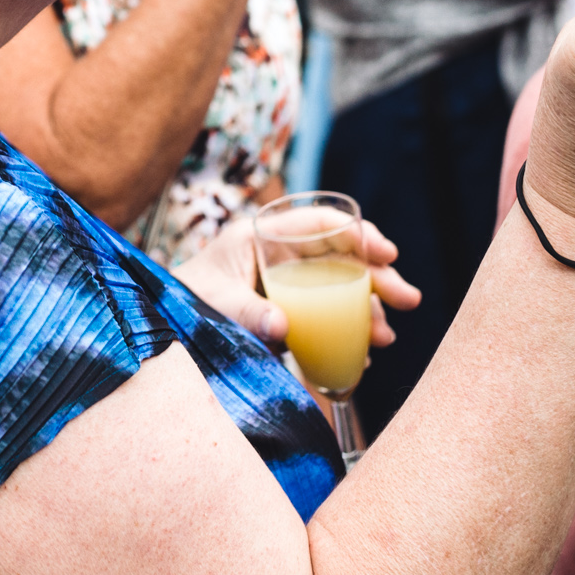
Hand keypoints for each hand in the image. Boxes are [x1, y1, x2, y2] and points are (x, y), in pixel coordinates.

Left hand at [172, 214, 419, 347]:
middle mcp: (283, 254)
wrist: (166, 319)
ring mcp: (290, 282)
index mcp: (263, 235)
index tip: (387, 253)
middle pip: (342, 255)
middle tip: (408, 300)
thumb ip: (247, 312)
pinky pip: (329, 313)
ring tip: (386, 337)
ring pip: (342, 286)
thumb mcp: (214, 302)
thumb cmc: (186, 298)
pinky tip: (364, 351)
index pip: (320, 222)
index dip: (358, 233)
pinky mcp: (292, 309)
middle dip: (379, 275)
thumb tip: (283, 327)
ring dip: (370, 308)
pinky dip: (349, 329)